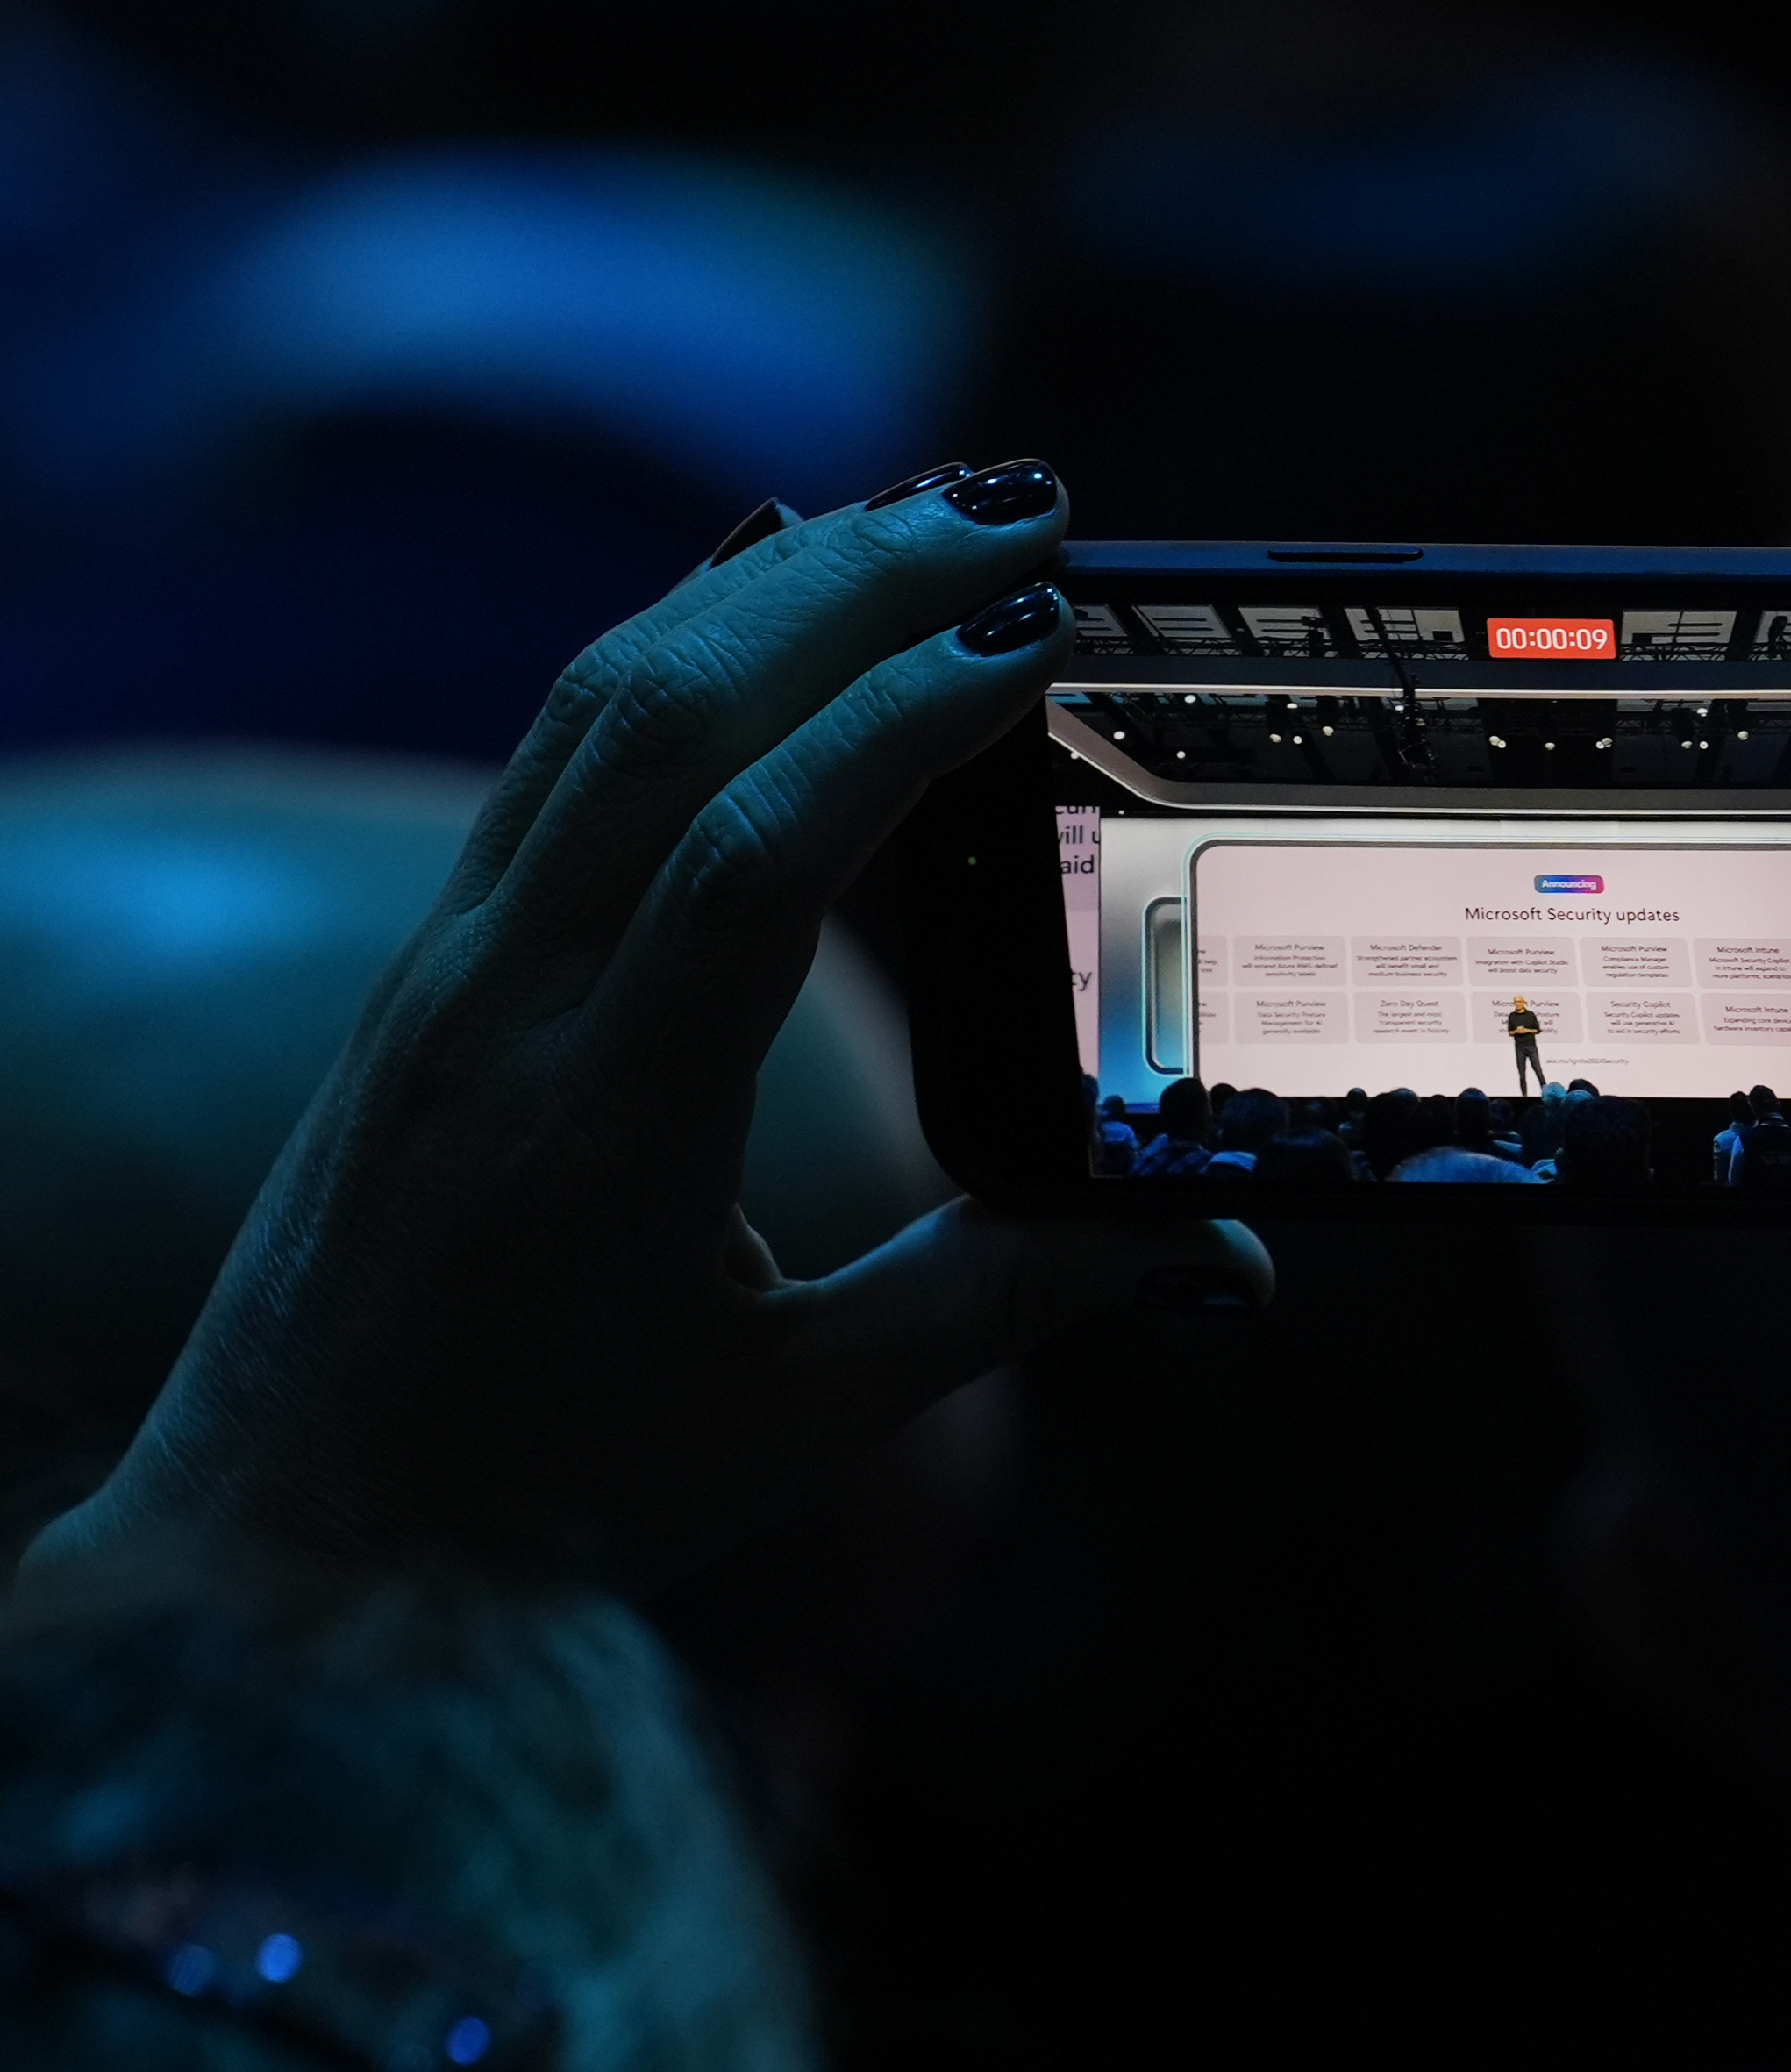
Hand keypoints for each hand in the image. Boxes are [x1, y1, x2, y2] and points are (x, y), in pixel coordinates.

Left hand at [22, 462, 1267, 1596]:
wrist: (284, 1549)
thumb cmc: (546, 1498)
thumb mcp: (804, 1411)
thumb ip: (1013, 1298)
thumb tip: (1210, 1245)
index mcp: (607, 1116)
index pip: (752, 851)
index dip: (898, 718)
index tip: (1033, 634)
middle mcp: (502, 1003)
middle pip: (667, 713)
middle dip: (853, 580)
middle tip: (1023, 505)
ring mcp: (446, 969)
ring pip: (594, 704)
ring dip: (763, 585)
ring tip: (917, 514)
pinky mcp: (431, 968)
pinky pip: (549, 754)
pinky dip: (666, 645)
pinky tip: (750, 593)